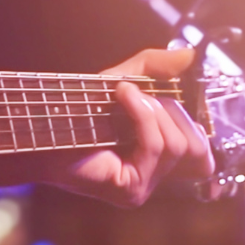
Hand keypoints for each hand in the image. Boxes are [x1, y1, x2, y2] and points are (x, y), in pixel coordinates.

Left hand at [38, 48, 213, 206]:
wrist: (41, 124)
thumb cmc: (76, 109)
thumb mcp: (123, 79)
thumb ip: (156, 67)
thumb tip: (190, 55)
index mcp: (158, 158)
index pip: (203, 154)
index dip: (198, 125)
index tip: (179, 96)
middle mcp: (155, 178)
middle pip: (195, 146)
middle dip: (170, 110)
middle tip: (139, 95)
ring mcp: (144, 187)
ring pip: (177, 143)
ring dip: (151, 109)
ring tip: (123, 95)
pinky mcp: (132, 189)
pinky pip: (156, 146)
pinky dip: (141, 115)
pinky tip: (121, 98)